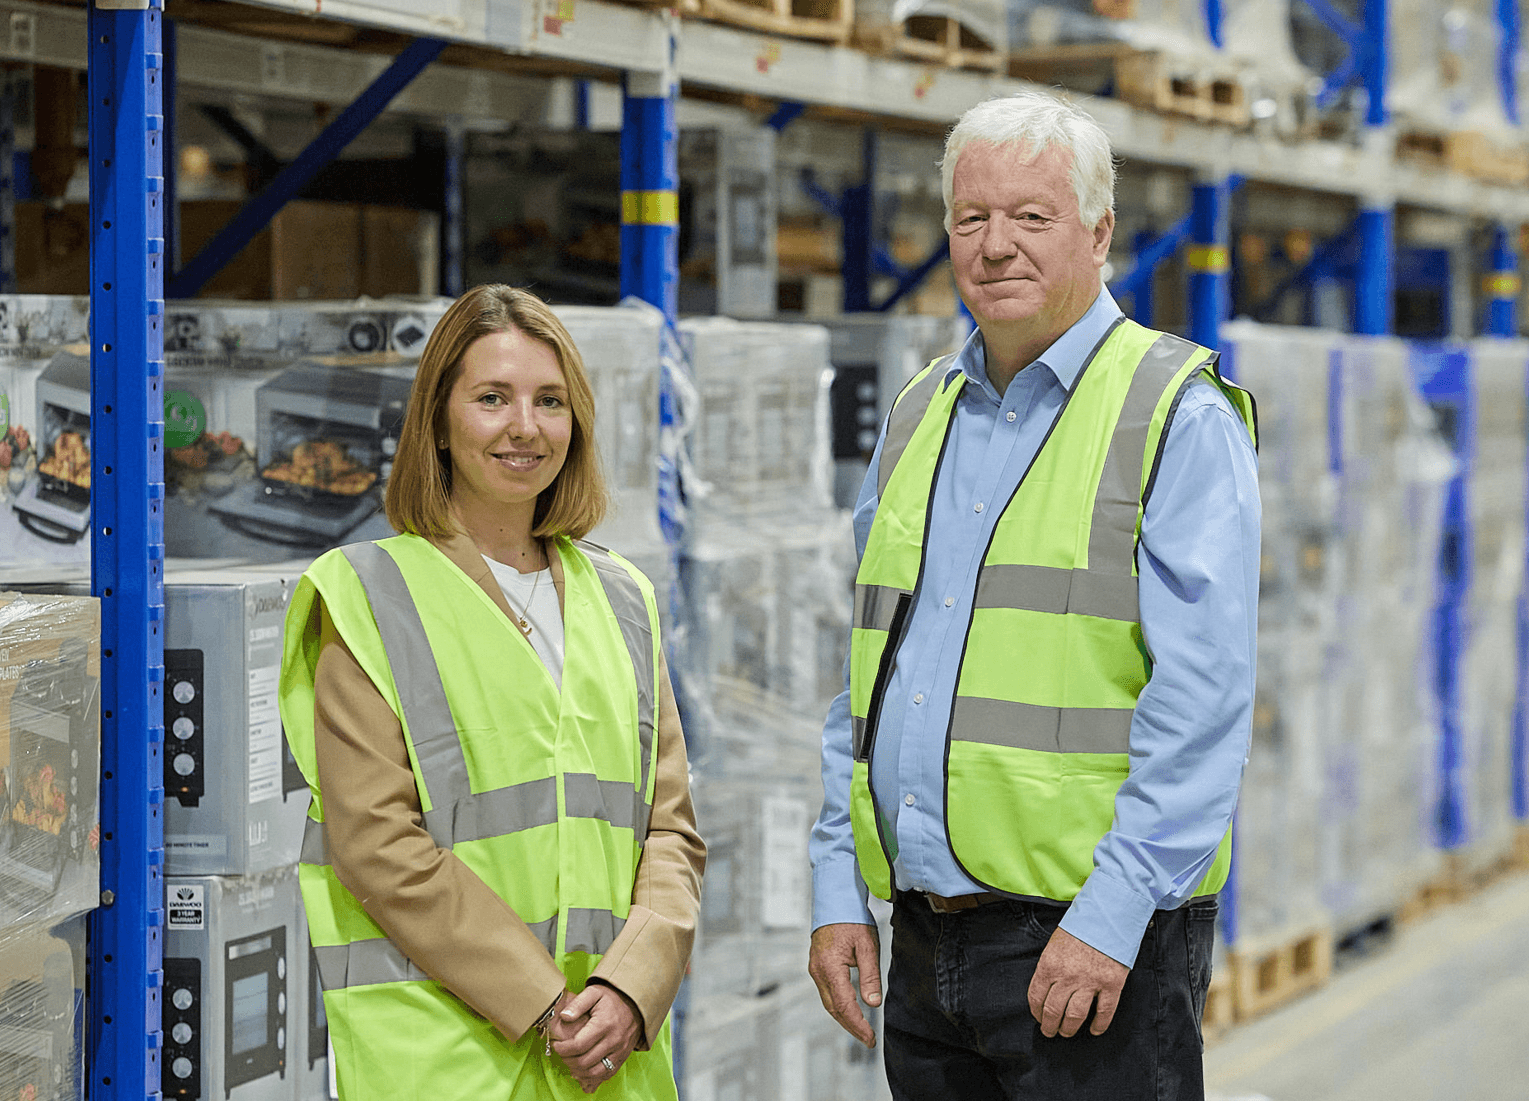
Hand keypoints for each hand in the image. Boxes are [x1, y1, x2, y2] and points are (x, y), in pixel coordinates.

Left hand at [550, 984, 641, 1093]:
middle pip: (585, 1062)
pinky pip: (607, 1074)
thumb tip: (564, 1017)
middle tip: (561, 1053)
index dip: (563, 1049)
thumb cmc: (612, 998)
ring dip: (578, 1072)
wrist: (636, 1004)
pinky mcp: (623, 1057)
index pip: (578, 1045)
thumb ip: (578, 1004)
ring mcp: (620, 1051)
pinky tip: (582, 1073)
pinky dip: (593, 1078)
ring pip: (595, 1073)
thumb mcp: (594, 992)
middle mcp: (613, 1041)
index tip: (556, 1045)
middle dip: (568, 1060)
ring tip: (570, 1063)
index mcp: (604, 1024)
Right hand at [808, 922, 881, 1048]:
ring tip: (861, 1029)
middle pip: (834, 1008)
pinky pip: (827, 992)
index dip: (858, 1025)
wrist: (835, 899)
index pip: (844, 1005)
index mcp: (830, 967)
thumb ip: (870, 975)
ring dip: (844, 1018)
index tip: (870, 1038)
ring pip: (829, 1002)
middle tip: (868, 1039)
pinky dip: (839, 1005)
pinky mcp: (817, 965)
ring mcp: (815, 968)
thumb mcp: (867, 945)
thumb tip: (873, 1002)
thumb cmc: (851, 918)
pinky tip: (850, 1009)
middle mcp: (818, 971)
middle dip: (851, 1027)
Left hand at [1027, 926, 1128, 1037]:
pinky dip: (1099, 1025)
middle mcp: (1068, 976)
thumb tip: (1045, 989)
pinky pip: (1104, 1012)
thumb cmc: (1079, 928)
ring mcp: (1090, 982)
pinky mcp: (1111, 984)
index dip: (1036, 1012)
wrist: (1107, 916)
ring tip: (1066, 1032)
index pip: (1036, 997)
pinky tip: (1094, 1030)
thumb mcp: (1054, 944)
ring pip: (1075, 1016)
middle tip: (1049, 1031)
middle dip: (1049, 1025)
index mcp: (1049, 965)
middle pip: (1053, 1011)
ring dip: (1069, 1029)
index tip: (1038, 1017)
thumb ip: (1049, 967)